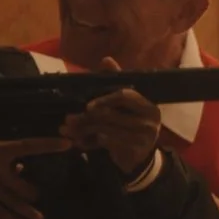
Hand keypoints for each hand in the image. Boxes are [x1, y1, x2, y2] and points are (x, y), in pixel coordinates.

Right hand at [0, 136, 72, 218]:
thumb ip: (0, 155)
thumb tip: (20, 167)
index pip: (29, 145)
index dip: (49, 145)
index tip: (67, 144)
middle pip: (23, 185)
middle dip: (30, 192)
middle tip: (35, 195)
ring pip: (14, 202)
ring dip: (28, 211)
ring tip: (39, 218)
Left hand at [60, 57, 163, 175]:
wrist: (139, 159)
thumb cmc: (130, 127)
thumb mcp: (124, 106)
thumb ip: (116, 82)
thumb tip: (106, 59)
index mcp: (148, 105)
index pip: (125, 95)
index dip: (105, 98)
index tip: (87, 105)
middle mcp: (150, 120)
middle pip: (112, 114)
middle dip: (87, 117)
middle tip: (68, 119)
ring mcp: (144, 137)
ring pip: (106, 129)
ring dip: (84, 129)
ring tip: (68, 130)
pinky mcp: (135, 151)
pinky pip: (106, 143)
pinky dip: (89, 141)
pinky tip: (78, 141)